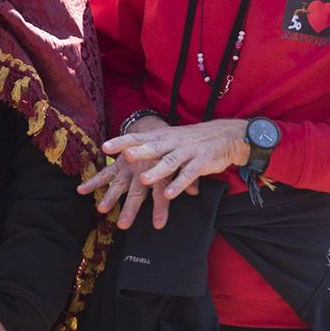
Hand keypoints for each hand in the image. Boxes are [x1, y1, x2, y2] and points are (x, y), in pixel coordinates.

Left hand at [88, 120, 244, 227]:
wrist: (225, 136)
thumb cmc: (191, 140)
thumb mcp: (169, 139)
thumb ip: (149, 147)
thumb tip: (122, 158)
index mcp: (161, 137)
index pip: (138, 137)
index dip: (121, 141)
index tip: (104, 147)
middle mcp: (171, 143)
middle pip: (152, 147)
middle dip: (138, 152)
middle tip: (124, 157)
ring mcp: (187, 152)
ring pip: (169, 162)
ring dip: (157, 171)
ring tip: (144, 180)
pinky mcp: (201, 163)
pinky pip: (188, 174)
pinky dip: (179, 185)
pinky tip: (169, 195)